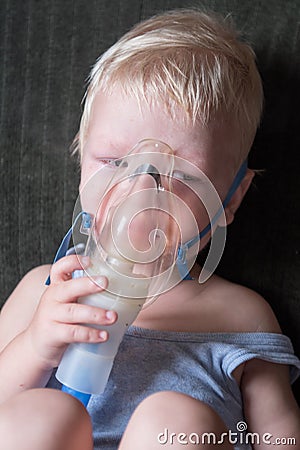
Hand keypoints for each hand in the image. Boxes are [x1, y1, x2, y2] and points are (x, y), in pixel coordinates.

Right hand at [25, 255, 116, 369]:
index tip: (89, 261)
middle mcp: (53, 298)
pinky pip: (74, 333)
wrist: (36, 345)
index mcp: (57, 287)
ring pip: (74, 312)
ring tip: (112, 316)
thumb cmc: (58, 319)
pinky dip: (90, 334)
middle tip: (105, 282)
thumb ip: (83, 293)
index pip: (60, 268)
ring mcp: (51, 316)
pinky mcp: (53, 334)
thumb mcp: (66, 301)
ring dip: (95, 314)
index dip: (73, 262)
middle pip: (69, 288)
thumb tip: (118, 288)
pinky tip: (103, 335)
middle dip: (87, 284)